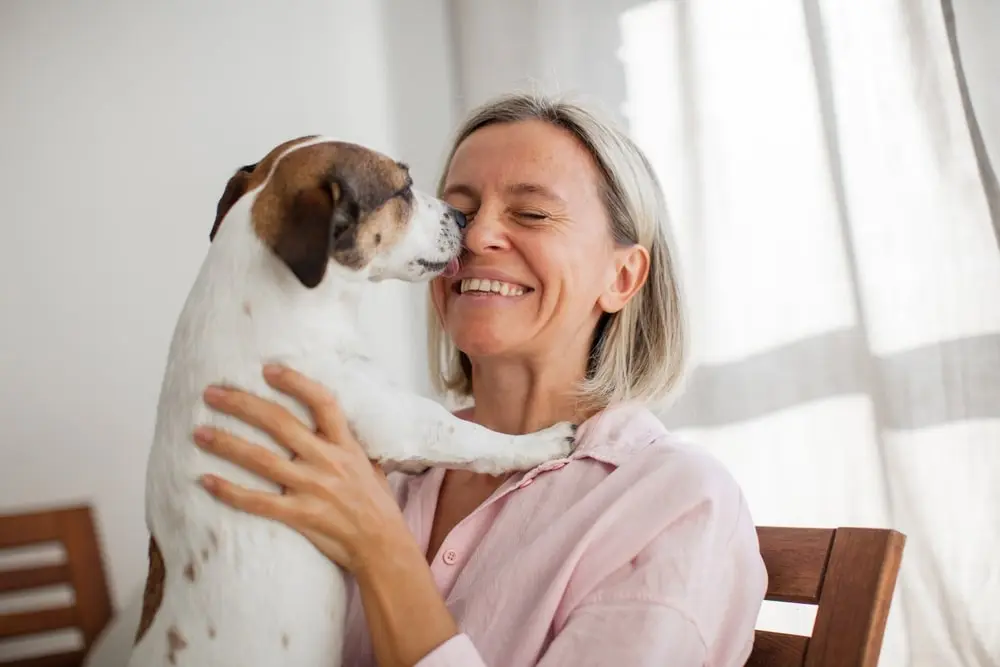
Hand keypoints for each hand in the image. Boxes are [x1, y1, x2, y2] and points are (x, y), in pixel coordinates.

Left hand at [193, 363, 408, 572]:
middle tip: (212, 394)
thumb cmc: (376, 504)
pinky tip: (206, 481)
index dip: (295, 382)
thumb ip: (345, 443)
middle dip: (243, 405)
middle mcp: (327, 461)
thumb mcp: (368, 464)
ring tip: (199, 433)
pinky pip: (258, 502)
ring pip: (261, 460)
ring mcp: (312, 488)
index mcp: (345, 445)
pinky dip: (230, 492)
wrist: (383, 545)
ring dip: (227, 444)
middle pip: (280, 424)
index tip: (267, 369)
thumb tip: (325, 424)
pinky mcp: (300, 516)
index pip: (322, 402)